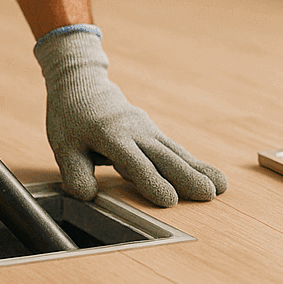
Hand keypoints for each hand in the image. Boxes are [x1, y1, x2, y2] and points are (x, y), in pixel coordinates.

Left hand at [33, 27, 227, 205]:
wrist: (82, 83)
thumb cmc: (71, 118)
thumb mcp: (62, 145)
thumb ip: (74, 172)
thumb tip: (88, 195)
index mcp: (110, 134)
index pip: (133, 161)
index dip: (151, 180)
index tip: (169, 201)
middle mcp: (134, 130)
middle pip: (163, 156)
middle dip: (186, 176)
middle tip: (208, 194)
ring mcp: (147, 129)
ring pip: (174, 151)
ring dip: (198, 169)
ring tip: (220, 187)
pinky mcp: (153, 132)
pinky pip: (175, 149)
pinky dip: (194, 162)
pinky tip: (212, 176)